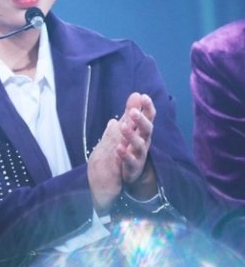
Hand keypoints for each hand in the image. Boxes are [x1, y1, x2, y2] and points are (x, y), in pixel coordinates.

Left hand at [88, 93, 156, 212]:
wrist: (130, 172)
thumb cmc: (131, 146)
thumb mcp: (130, 127)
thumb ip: (131, 112)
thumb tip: (136, 94)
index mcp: (143, 131)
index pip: (148, 117)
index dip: (147, 107)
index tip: (144, 96)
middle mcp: (144, 141)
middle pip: (147, 129)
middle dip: (141, 120)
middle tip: (133, 111)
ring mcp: (139, 155)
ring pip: (139, 145)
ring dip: (131, 135)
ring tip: (122, 126)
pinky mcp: (133, 167)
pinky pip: (129, 160)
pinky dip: (124, 154)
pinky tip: (118, 148)